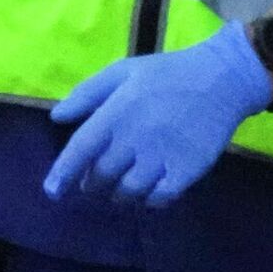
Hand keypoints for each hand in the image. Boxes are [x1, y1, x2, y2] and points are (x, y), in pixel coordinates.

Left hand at [44, 24, 272, 207]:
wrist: (220, 78)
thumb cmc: (165, 73)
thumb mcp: (121, 72)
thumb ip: (87, 94)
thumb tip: (56, 117)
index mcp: (116, 112)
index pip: (81, 149)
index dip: (63, 173)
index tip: (52, 191)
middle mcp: (136, 137)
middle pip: (103, 175)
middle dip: (92, 185)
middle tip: (93, 183)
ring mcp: (163, 156)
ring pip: (129, 192)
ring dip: (118, 195)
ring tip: (118, 188)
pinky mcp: (188, 170)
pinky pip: (160, 198)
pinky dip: (148, 200)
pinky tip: (148, 191)